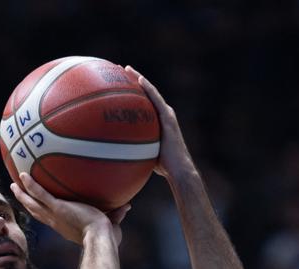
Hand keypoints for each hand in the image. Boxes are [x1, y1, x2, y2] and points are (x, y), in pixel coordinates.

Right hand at [11, 173, 128, 245]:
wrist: (101, 238)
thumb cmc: (108, 237)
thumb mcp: (112, 224)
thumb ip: (117, 214)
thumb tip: (127, 206)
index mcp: (65, 227)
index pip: (51, 219)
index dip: (43, 213)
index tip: (38, 208)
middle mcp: (56, 222)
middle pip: (36, 212)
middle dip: (26, 203)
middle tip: (17, 194)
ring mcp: (55, 215)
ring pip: (33, 204)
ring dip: (22, 194)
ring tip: (14, 185)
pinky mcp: (57, 208)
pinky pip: (40, 194)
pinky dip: (31, 185)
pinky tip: (23, 175)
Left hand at [124, 66, 193, 180]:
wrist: (179, 170)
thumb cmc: (164, 167)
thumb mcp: (147, 154)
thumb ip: (137, 148)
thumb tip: (119, 153)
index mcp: (160, 122)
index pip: (145, 103)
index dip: (134, 91)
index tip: (121, 82)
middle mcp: (165, 115)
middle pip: (147, 93)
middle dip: (134, 80)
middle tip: (120, 71)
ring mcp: (167, 115)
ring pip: (151, 92)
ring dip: (139, 79)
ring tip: (125, 69)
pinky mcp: (168, 118)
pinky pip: (156, 99)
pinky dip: (148, 88)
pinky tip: (139, 79)